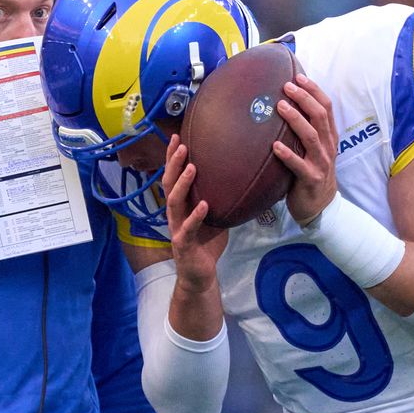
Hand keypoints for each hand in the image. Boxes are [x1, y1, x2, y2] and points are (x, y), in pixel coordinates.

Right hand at [161, 134, 227, 293]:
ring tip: (192, 167)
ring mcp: (176, 229)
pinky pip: (187, 228)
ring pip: (174, 202)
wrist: (200, 275)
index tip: (177, 136)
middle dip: (173, 163)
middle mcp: (174, 214)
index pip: (173, 177)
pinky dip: (195, 216)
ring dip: (182, 184)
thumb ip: (222, 199)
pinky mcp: (183, 244)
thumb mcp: (216, 217)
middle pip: (168, 184)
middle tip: (182, 144)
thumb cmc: (207, 244)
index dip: (173, 158)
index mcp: (180, 206)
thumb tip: (245, 177)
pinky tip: (204, 204)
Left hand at [273, 74, 338, 224]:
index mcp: (329, 136)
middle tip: (286, 86)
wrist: (321, 207)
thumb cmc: (312, 173)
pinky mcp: (311, 179)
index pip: (326, 107)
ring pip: (311, 136)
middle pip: (319, 116)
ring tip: (280, 106)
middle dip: (304, 98)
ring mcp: (321, 163)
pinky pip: (298, 165)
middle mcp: (328, 146)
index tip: (298, 76)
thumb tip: (284, 106)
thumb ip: (305, 130)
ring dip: (295, 120)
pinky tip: (275, 147)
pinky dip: (287, 155)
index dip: (314, 90)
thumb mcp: (314, 149)